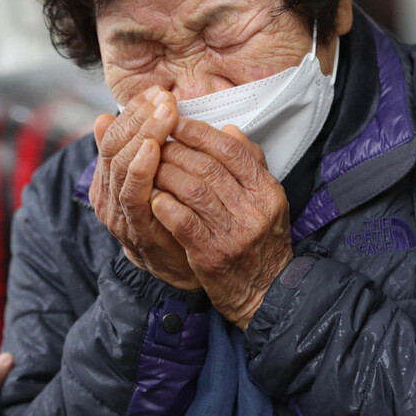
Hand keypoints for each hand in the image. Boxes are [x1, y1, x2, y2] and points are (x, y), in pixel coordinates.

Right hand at [90, 86, 198, 289]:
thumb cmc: (169, 215)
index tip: (156, 91)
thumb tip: (105, 116)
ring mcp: (117, 211)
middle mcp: (107, 192)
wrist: (180, 265)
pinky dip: (141, 168)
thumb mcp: (154, 176)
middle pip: (115, 145)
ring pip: (121, 164)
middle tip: (163, 97)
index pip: (113, 134)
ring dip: (144, 134)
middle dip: (139, 117)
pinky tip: (155, 147)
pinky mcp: (134, 227)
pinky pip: (132, 193)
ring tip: (163, 113)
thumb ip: (138, 148)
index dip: (133, 111)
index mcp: (110, 177)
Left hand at [151, 117, 292, 328]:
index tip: (175, 122)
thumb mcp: (267, 199)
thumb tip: (228, 129)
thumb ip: (249, 162)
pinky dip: (165, 206)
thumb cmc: (262, 241)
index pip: (230, 150)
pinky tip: (153, 197)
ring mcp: (233, 234)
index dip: (199, 132)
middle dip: (176, 150)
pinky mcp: (212, 255)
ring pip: (192, 190)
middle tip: (154, 141)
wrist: (265, 292)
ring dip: (165, 174)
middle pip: (207, 167)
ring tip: (149, 166)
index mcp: (267, 191)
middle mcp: (253, 210)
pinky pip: (183, 222)